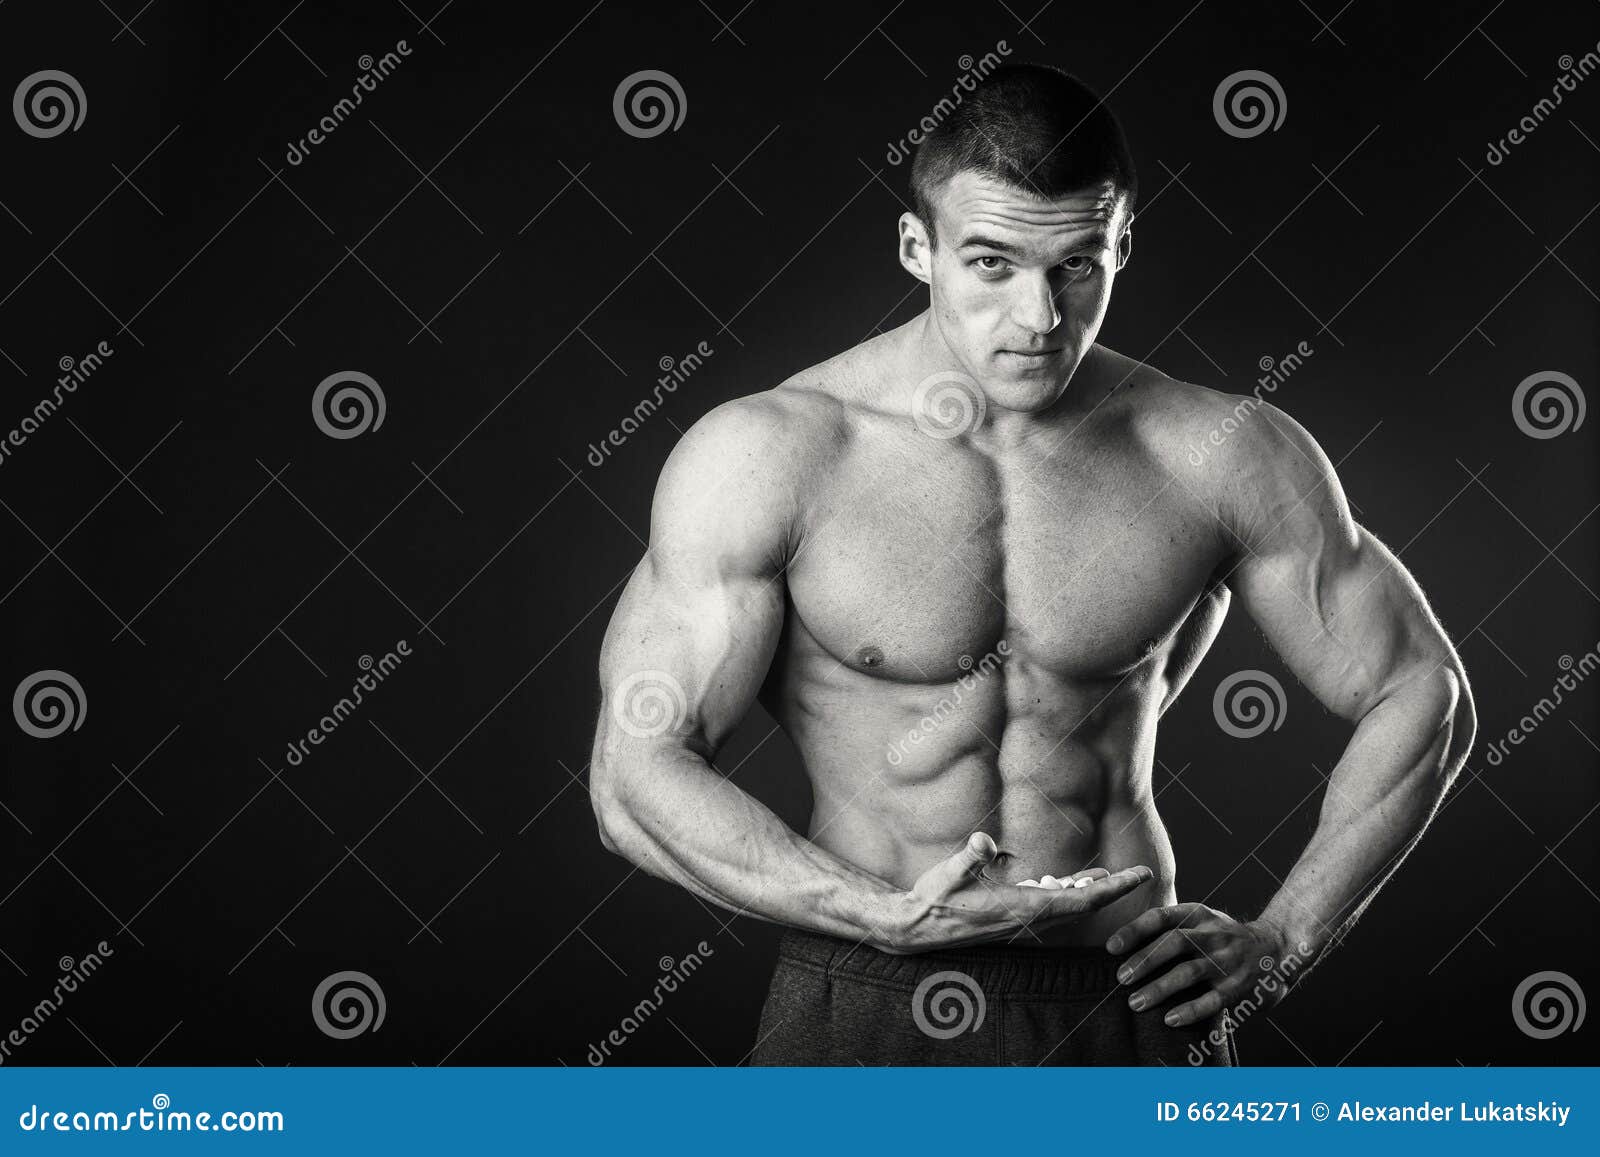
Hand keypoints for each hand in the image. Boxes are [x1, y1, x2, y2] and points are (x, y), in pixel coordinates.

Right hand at [884, 832, 1153, 953]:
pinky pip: (1050, 909)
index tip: (1142, 875)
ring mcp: (1022, 922)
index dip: (1116, 889)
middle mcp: (1030, 919)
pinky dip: (1066, 895)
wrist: (915, 929)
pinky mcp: (1012, 920)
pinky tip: (1062, 882)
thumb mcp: (948, 874)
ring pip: (1069, 908)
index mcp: (1025, 909)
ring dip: (1090, 893)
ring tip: (1110, 877)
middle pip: (1085, 906)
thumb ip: (968, 858)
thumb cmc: (932, 900)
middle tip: (1141, 874)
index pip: (1084, 900)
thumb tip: (983, 841)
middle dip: (1114, 891)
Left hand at [1106, 902, 1295, 1026]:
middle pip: (1174, 942)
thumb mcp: (1202, 921)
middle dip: (1144, 961)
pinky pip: (1212, 1000)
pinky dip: (1190, 1010)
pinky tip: (1170, 1018)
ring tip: (1136, 1002)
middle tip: (1121, 978)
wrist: (1278, 948)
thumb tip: (1124, 947)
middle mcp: (1213, 934)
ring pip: (1189, 972)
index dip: (1134, 930)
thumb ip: (1172, 928)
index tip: (1111, 947)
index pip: (1161, 917)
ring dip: (1160, 988)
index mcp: (1199, 914)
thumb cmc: (1225, 938)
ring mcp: (1227, 960)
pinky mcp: (1239, 986)